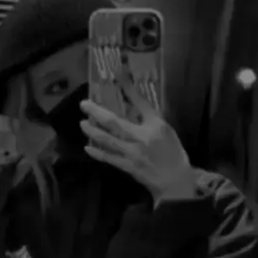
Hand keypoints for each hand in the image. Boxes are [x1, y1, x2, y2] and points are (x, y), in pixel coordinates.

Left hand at [80, 77, 190, 200]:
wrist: (175, 180)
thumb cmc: (173, 153)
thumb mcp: (166, 130)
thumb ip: (149, 117)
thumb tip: (133, 101)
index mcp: (155, 126)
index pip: (140, 103)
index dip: (128, 90)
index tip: (116, 76)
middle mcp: (141, 138)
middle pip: (114, 122)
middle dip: (97, 112)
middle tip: (84, 104)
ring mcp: (132, 153)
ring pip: (107, 140)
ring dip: (92, 131)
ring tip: (82, 123)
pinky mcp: (127, 167)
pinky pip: (109, 158)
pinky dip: (97, 152)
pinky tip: (87, 147)